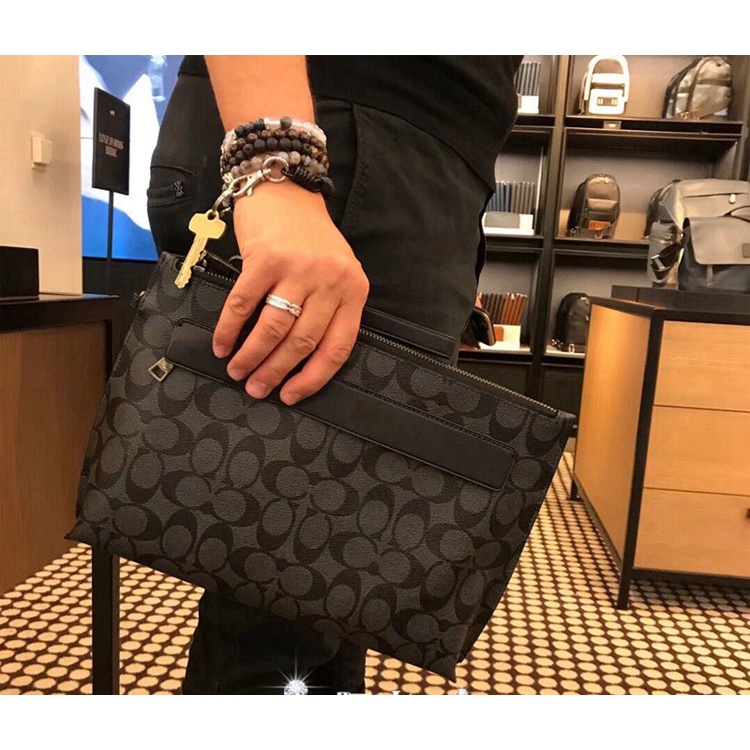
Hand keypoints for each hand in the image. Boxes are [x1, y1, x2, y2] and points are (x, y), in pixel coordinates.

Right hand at [212, 182, 369, 405]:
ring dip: (251, 356)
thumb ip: (329, 309)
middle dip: (275, 372)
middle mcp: (330, 282)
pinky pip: (243, 305)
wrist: (287, 188)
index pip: (337, 348)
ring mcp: (297, 270)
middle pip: (302, 343)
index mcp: (354, 290)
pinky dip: (229, 329)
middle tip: (256, 389)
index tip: (291, 396)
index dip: (312, 378)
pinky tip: (221, 344)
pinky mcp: (265, 259)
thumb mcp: (336, 272)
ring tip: (237, 371)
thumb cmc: (310, 237)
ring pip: (273, 329)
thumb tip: (299, 360)